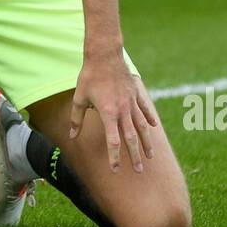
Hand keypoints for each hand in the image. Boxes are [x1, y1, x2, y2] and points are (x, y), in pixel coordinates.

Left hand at [69, 45, 158, 172]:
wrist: (104, 54)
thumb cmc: (90, 76)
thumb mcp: (79, 98)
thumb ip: (77, 119)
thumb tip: (72, 136)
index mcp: (108, 114)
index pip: (113, 141)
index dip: (114, 157)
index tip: (116, 170)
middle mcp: (123, 111)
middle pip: (131, 138)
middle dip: (135, 156)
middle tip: (139, 171)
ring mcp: (132, 102)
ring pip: (142, 126)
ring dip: (146, 142)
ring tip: (150, 155)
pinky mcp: (136, 93)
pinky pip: (145, 109)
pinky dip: (150, 118)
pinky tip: (154, 127)